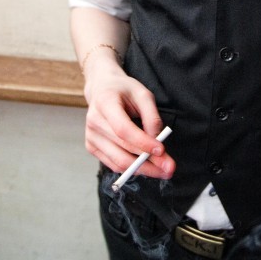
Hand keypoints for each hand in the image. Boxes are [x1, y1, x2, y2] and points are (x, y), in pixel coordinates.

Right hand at [84, 61, 174, 179]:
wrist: (102, 89)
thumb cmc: (124, 90)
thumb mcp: (143, 94)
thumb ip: (151, 116)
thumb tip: (157, 140)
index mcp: (105, 103)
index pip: (123, 129)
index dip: (142, 142)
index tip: (162, 150)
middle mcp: (94, 121)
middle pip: (122, 150)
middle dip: (148, 162)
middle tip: (169, 168)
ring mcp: (91, 136)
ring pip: (118, 162)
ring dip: (142, 169)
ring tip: (162, 170)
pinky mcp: (92, 147)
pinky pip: (114, 164)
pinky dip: (131, 168)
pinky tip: (146, 166)